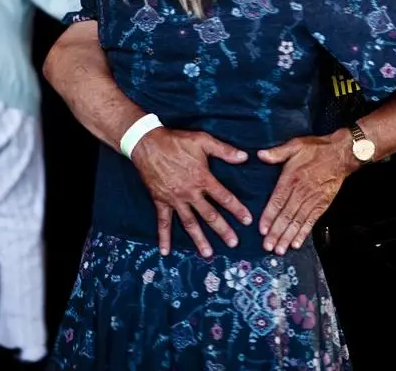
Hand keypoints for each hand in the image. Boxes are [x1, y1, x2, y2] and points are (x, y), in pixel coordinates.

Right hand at [129, 128, 252, 257]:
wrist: (147, 144)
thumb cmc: (176, 141)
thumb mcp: (202, 140)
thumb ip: (224, 150)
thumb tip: (245, 157)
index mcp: (202, 178)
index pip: (224, 197)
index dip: (237, 209)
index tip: (247, 221)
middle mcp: (190, 193)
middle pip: (209, 215)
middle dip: (223, 230)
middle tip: (234, 243)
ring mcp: (175, 199)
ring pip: (189, 223)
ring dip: (199, 239)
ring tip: (208, 254)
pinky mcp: (160, 201)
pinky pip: (162, 222)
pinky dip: (164, 237)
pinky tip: (165, 251)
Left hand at [257, 132, 353, 254]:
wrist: (342, 154)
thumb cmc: (317, 149)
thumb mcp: (295, 145)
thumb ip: (277, 152)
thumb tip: (260, 155)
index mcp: (291, 178)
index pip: (277, 201)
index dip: (269, 216)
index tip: (262, 230)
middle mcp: (301, 192)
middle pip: (286, 216)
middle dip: (276, 233)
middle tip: (267, 246)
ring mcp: (312, 200)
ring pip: (298, 221)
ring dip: (287, 236)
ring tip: (279, 249)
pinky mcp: (322, 204)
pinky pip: (311, 221)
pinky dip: (303, 233)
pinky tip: (296, 243)